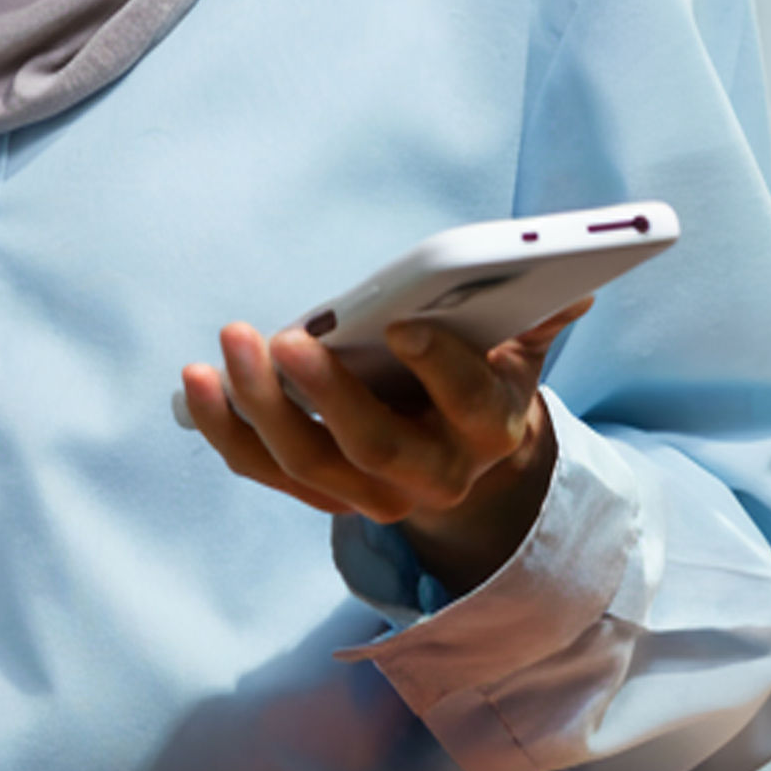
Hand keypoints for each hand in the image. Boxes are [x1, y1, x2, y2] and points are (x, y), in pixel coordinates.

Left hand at [181, 302, 590, 598]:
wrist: (467, 460)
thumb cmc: (486, 380)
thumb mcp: (519, 350)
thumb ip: (538, 314)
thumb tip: (574, 278)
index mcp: (490, 430)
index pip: (469, 403)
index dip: (439, 367)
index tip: (403, 325)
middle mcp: (433, 476)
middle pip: (373, 446)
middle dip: (325, 394)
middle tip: (284, 338)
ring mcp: (372, 492)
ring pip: (309, 463)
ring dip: (259, 409)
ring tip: (229, 347)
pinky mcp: (322, 492)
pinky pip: (265, 469)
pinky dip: (225, 429)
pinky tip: (196, 384)